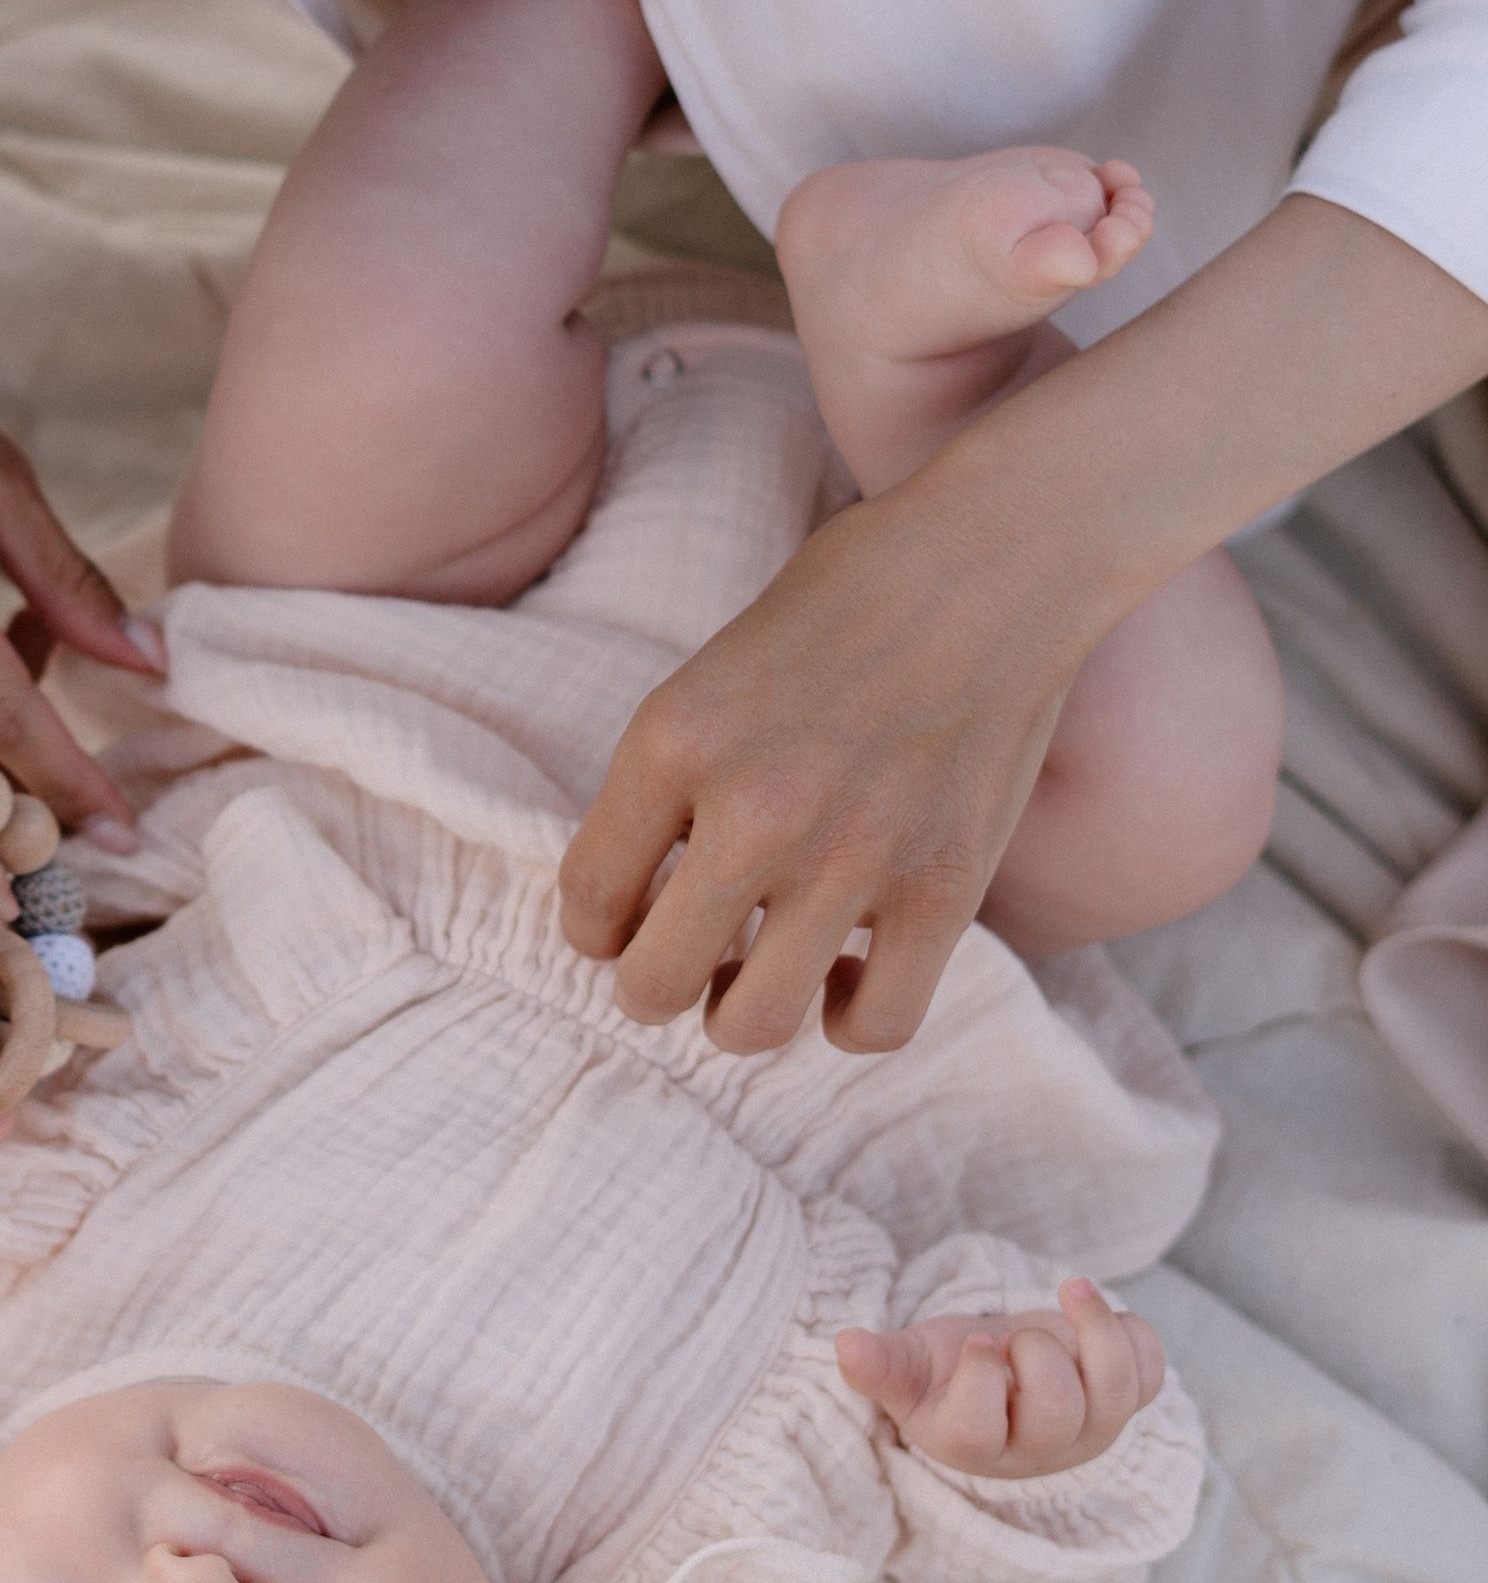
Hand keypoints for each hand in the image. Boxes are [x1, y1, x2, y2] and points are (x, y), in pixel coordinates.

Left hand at [560, 192, 1487, 1053]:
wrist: (997, 555)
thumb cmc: (850, 595)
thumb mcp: (714, 668)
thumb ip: (674, 779)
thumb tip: (640, 892)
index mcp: (673, 738)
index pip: (586, 897)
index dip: (593, 929)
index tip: (618, 924)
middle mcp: (752, 809)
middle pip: (653, 984)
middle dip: (652, 985)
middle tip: (679, 960)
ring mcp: (853, 858)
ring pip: (753, 1026)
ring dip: (737, 1015)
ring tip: (752, 977)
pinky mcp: (947, 888)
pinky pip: (875, 1023)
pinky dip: (844, 1019)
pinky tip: (840, 976)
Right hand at [835, 1280, 1165, 1477]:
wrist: (1000, 1375)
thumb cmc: (945, 1373)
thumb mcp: (907, 1368)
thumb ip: (878, 1363)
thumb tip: (844, 1344)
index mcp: (973, 1444)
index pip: (980, 1428)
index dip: (981, 1378)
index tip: (978, 1341)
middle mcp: (1038, 1449)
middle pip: (1057, 1412)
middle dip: (1037, 1353)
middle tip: (1016, 1336)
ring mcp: (1089, 1429)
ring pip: (1116, 1393)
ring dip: (1097, 1331)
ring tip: (1071, 1293)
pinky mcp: (1125, 1402)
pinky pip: (1151, 1373)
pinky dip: (1134, 1334)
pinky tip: (1098, 1316)